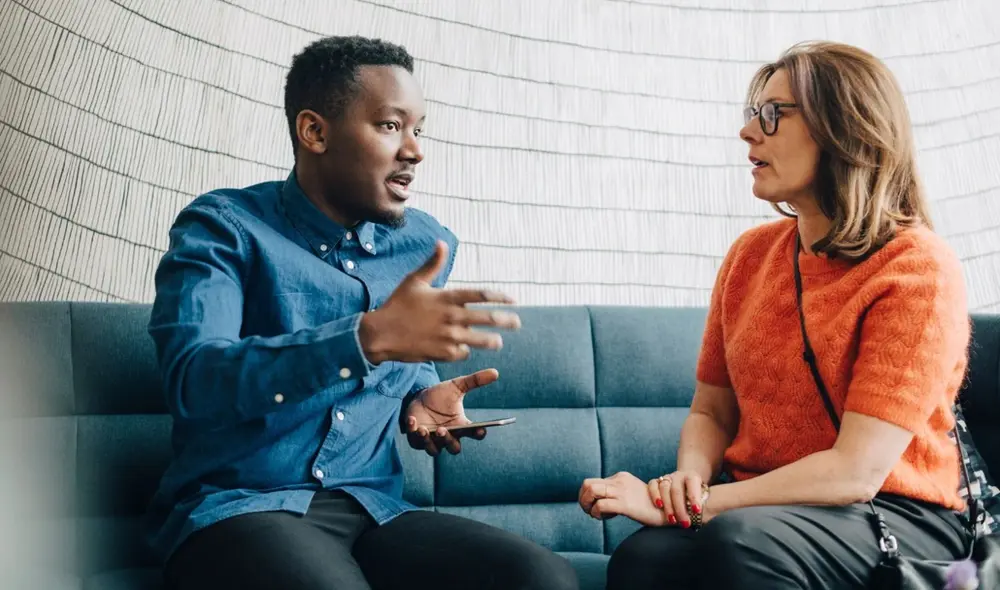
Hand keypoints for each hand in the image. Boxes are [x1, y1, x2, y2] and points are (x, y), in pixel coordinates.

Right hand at [359, 241, 520, 363]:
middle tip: (516, 322)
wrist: (381, 334)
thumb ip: (433, 263)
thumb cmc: (397, 305)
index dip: (500, 297)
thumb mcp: (414, 281)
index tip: (513, 300)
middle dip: (506, 321)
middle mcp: (451, 317)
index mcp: (447, 297)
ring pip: (480, 340)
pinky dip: (465, 350)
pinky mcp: (443, 353)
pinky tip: (465, 348)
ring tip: (498, 341)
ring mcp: (448, 336)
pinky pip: (462, 352)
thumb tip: (442, 242)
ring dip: (492, 341)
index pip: (481, 295)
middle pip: (488, 319)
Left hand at [404, 369, 496, 456]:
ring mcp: (433, 440)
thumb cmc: (440, 395)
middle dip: (449, 441)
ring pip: (434, 450)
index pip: (475, 434)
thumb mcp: (457, 386)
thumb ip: (475, 381)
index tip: (480, 430)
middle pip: (454, 448)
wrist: (419, 397)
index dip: (479, 434)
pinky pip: (416, 441)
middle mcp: (449, 436)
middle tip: (444, 430)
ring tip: (425, 429)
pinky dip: (413, 432)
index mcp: (462, 426)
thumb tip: (495, 372)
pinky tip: (413, 420)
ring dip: (430, 441)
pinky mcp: (416, 439)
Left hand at [578, 472, 668, 526]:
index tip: (594, 508)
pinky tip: (606, 518)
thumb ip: (617, 495)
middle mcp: (619, 481)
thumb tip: (599, 502)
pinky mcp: (625, 504)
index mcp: (620, 477)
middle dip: (583, 499)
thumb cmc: (650, 507)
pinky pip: (600, 505)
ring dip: (587, 505)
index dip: (587, 496)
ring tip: (596, 515)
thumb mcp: (630, 496)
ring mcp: (622, 491)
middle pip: (587, 484)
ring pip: (591, 491)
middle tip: (590, 511)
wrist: (668, 512)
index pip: (592, 482)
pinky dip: (597, 513)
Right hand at [647, 470, 708, 527]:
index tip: (697, 511)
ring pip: (664, 488)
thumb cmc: (696, 500)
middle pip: (676, 490)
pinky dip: (655, 495)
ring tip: (672, 520)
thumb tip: (706, 513)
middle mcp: (679, 475)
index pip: (692, 483)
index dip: (694, 496)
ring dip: (668, 505)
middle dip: (680, 508)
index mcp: (692, 477)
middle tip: (685, 523)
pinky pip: (653, 485)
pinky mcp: (656, 482)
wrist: (686, 494)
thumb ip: (703, 504)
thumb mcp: (703, 499)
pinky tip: (659, 505)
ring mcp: (667, 478)